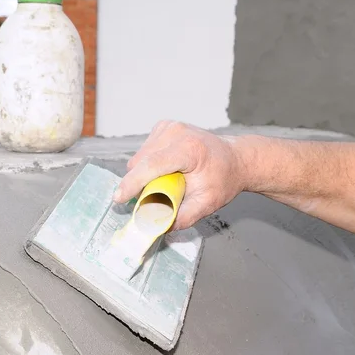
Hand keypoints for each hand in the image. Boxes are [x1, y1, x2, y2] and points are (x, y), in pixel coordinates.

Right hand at [113, 121, 246, 229]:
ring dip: (143, 174)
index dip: (132, 183)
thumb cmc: (223, 179)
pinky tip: (166, 169)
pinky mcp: (164, 126)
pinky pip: (144, 151)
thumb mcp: (207, 203)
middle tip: (155, 198)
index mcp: (189, 149)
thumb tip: (158, 227)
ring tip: (165, 182)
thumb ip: (183, 217)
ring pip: (139, 157)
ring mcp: (169, 126)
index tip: (119, 199)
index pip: (152, 165)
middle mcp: (177, 132)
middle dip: (139, 184)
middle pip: (141, 162)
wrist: (235, 159)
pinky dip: (148, 163)